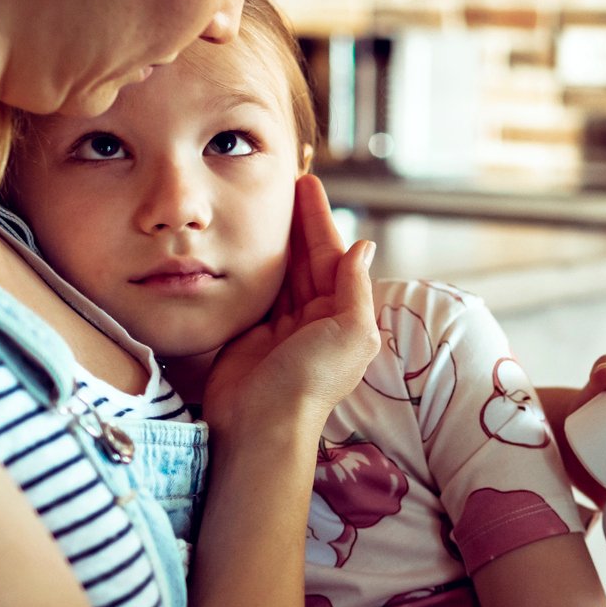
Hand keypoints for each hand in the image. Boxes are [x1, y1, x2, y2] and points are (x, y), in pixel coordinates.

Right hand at [199, 176, 376, 435]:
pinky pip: (254, 290)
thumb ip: (355, 290)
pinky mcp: (250, 333)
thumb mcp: (351, 333)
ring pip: (280, 271)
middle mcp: (314, 319)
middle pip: (305, 259)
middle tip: (282, 182)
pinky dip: (252, 265)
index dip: (320, 221)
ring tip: (263, 202)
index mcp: (343, 317)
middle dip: (297, 222)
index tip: (308, 185)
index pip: (332, 256)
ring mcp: (281, 326)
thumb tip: (361, 247)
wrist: (262, 424)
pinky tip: (244, 241)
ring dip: (275, 238)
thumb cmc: (311, 381)